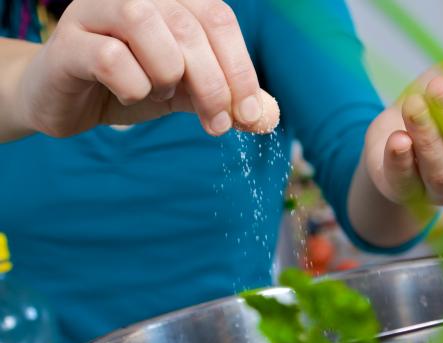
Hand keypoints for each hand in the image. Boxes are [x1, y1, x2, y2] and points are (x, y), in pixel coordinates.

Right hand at [17, 0, 278, 137]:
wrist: (71, 100)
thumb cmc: (134, 85)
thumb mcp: (189, 92)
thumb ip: (227, 99)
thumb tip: (267, 117)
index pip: (219, 18)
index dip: (241, 69)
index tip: (251, 115)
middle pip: (189, 25)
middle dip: (213, 84)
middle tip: (217, 124)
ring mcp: (95, 10)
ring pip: (145, 24)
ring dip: (167, 74)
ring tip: (160, 92)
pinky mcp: (67, 41)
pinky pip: (108, 56)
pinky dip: (131, 84)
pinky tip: (127, 93)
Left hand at [365, 60, 442, 209]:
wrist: (396, 120)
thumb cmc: (439, 98)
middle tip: (440, 88)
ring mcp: (442, 191)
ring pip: (442, 173)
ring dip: (428, 137)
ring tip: (413, 105)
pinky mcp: (406, 193)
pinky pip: (406, 183)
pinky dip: (401, 161)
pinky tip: (398, 139)